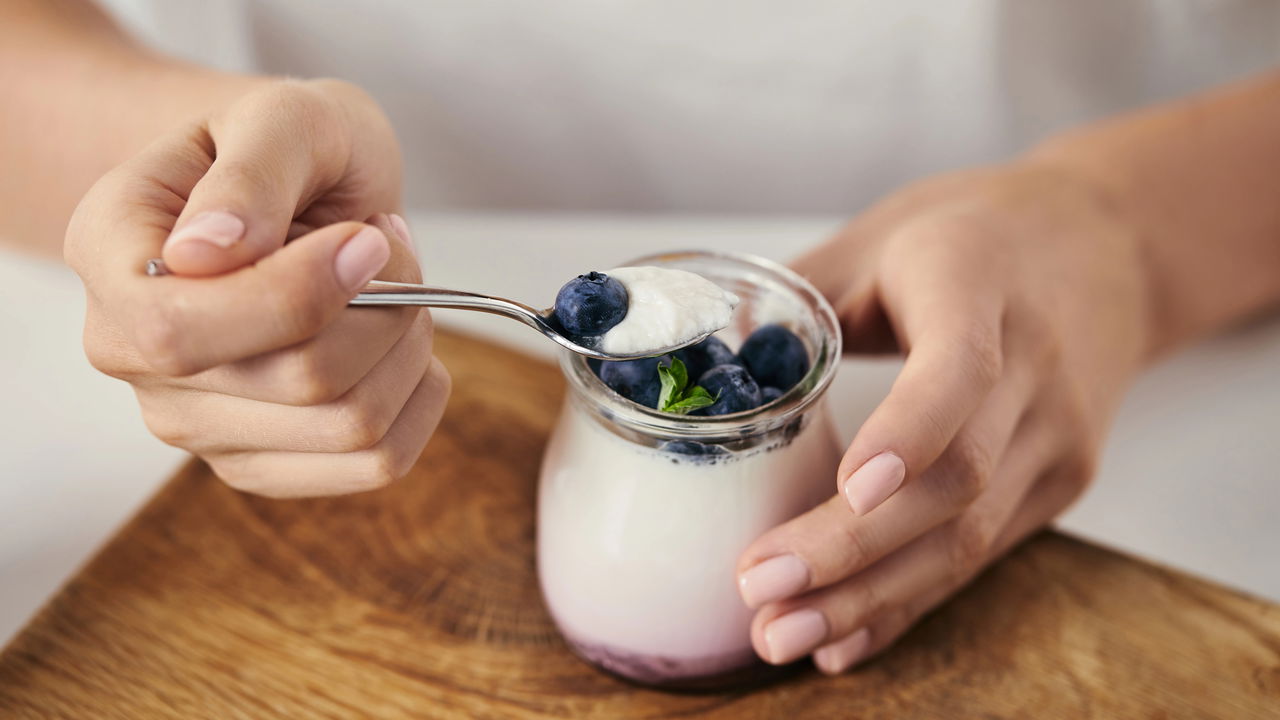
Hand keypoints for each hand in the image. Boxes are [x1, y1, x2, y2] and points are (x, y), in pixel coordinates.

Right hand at [66, 79, 450, 495]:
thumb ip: (249, 176)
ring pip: (352, 426)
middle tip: (381, 242)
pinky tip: (401, 341)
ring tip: (388, 284)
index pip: (183, 330)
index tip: (366, 239)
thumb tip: (208, 253)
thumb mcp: (277, 117)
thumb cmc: (278, 147)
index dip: (300, 294)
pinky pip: (376, 462)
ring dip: (407, 344)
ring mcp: (196, 421)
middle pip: (299, 382)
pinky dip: (418, 395)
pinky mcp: (262, 459)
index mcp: (110, 258)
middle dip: (384, 306)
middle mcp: (134, 355)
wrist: (287, 186)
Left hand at [735, 164, 1150, 671]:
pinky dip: (909, 600)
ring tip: (784, 635)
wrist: (1111, 248)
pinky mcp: (1060, 480)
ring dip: (872, 596)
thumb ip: (795, 294)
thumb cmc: (977, 234)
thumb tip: (696, 357)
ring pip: (968, 535)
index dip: (910, 431)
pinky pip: (981, 553)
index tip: (850, 486)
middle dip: (852, 546)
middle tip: (761, 587)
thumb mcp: (881, 235)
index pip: (960, 369)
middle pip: (955, 478)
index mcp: (978, 283)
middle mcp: (1035, 365)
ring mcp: (1056, 433)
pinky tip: (846, 638)